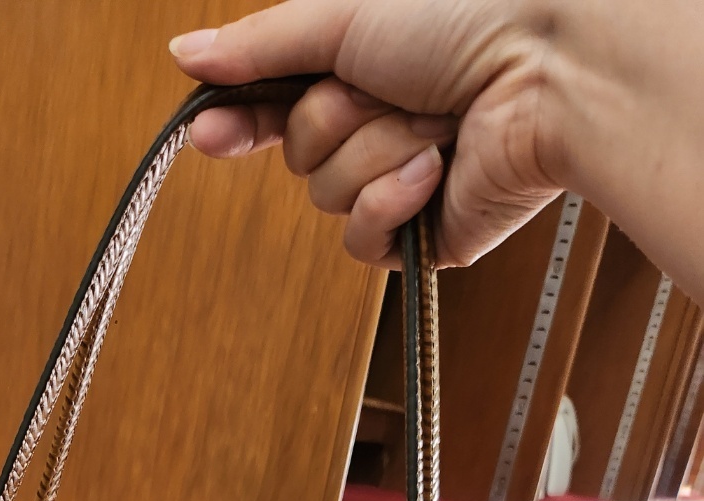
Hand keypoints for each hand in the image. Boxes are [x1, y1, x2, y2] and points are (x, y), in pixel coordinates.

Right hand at [169, 0, 564, 268]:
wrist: (550, 69)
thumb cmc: (468, 17)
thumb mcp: (343, 12)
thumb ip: (260, 47)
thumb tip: (186, 56)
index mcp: (363, 67)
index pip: (276, 106)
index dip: (239, 121)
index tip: (206, 133)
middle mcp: (381, 123)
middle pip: (298, 152)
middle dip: (335, 117)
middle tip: (390, 85)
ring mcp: (403, 182)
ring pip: (328, 195)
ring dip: (375, 149)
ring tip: (434, 119)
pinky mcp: (425, 235)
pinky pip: (361, 242)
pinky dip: (392, 200)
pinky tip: (436, 168)